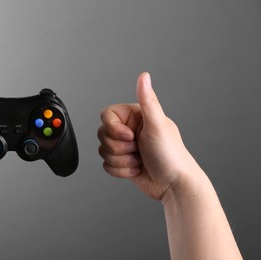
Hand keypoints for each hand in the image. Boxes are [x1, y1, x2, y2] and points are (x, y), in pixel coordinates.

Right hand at [98, 72, 196, 199]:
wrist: (173, 185)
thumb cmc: (170, 154)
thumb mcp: (158, 125)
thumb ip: (148, 101)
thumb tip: (144, 76)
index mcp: (135, 116)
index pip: (106, 115)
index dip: (113, 129)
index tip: (130, 137)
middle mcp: (128, 129)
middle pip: (102, 134)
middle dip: (119, 148)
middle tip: (138, 149)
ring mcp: (124, 146)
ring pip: (103, 151)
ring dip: (121, 161)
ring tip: (140, 161)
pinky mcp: (121, 161)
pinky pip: (106, 165)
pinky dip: (121, 171)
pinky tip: (137, 169)